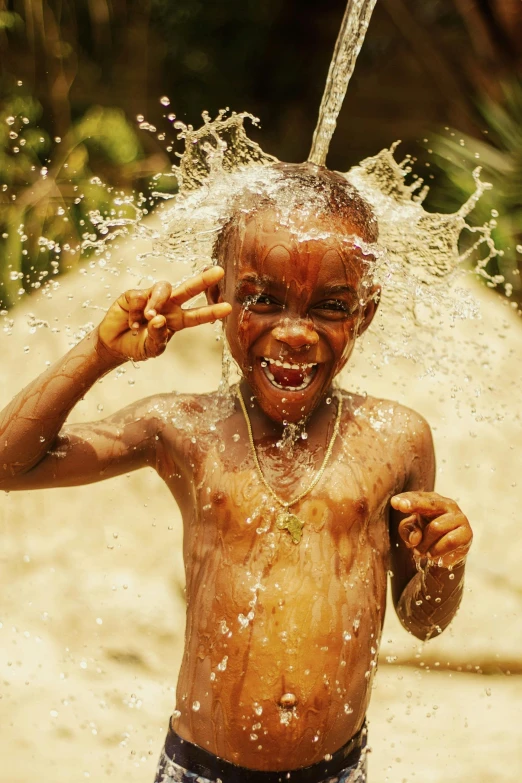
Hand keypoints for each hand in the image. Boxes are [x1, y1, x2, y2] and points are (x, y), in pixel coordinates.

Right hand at [97, 267, 230, 361]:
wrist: (113, 345)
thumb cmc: (137, 347)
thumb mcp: (151, 349)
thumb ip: (158, 337)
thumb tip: (159, 319)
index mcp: (177, 321)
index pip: (197, 315)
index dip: (212, 311)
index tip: (228, 308)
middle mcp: (168, 306)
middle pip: (188, 289)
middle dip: (203, 280)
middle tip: (219, 271)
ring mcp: (152, 298)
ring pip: (164, 289)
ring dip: (157, 303)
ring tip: (148, 318)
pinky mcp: (135, 294)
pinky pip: (141, 295)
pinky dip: (137, 310)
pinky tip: (132, 322)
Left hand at [391, 491, 471, 568]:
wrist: (447, 555)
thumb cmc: (426, 537)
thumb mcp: (411, 532)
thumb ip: (408, 531)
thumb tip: (416, 537)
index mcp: (432, 501)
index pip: (418, 497)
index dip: (407, 499)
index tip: (395, 502)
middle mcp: (447, 505)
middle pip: (431, 503)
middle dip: (415, 504)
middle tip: (401, 506)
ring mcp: (459, 518)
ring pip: (436, 527)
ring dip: (424, 543)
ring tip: (420, 551)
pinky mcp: (466, 533)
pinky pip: (449, 540)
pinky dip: (437, 550)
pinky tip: (432, 555)